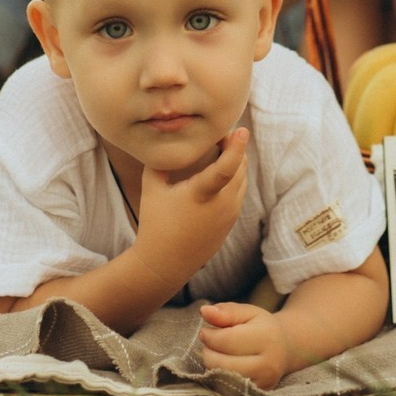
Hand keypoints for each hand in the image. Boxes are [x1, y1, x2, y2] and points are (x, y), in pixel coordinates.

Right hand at [131, 128, 249, 287]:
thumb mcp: (152, 188)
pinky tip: (220, 172)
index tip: (242, 130)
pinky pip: (239, 192)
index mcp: (202, 194)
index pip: (226, 168)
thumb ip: (161, 161)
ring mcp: (229, 215)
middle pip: (240, 167)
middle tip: (219, 136)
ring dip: (236, 163)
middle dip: (234, 148)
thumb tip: (167, 139)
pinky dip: (234, 178)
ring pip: (242, 179)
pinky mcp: (231, 222)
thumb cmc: (155, 224)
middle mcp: (222, 204)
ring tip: (219, 150)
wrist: (164, 265)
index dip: (236, 147)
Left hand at [197, 302, 289, 388]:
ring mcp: (263, 383)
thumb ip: (227, 311)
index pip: (228, 340)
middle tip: (209, 344)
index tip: (205, 331)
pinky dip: (220, 378)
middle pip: (224, 364)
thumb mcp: (248, 312)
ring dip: (213, 366)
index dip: (210, 336)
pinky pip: (229, 390)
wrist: (285, 348)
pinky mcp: (258, 394)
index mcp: (267, 337)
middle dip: (209, 353)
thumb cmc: (263, 327)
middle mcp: (268, 364)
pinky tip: (223, 366)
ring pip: (224, 380)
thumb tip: (204, 311)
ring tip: (216, 354)